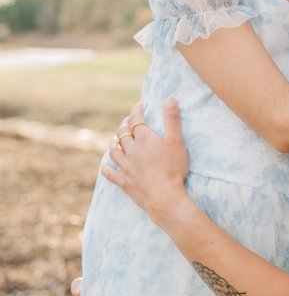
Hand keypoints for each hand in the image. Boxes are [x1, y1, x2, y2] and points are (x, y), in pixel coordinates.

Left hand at [102, 99, 188, 221]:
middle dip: (125, 124)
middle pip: (123, 133)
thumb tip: (170, 99)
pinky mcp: (125, 182)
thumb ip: (172, 119)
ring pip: (114, 150)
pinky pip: (111, 173)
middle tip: (129, 121)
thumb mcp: (176, 141)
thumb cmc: (173, 168)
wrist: (164, 196)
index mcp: (144, 139)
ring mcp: (126, 166)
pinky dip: (106, 168)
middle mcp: (132, 151)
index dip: (137, 110)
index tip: (140, 105)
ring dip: (114, 142)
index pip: (136, 119)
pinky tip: (104, 165)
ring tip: (117, 138)